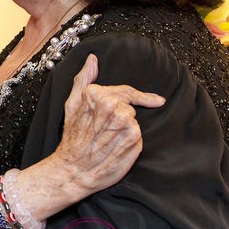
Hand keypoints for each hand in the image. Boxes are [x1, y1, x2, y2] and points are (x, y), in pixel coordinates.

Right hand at [51, 54, 164, 195]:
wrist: (74, 169)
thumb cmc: (73, 138)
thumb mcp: (71, 104)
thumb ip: (83, 79)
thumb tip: (92, 60)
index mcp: (97, 94)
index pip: (127, 91)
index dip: (142, 96)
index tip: (156, 100)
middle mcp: (112, 106)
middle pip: (129, 107)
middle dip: (121, 116)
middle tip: (105, 130)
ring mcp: (125, 122)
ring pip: (133, 121)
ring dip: (125, 129)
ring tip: (107, 139)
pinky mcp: (134, 138)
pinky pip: (137, 135)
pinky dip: (130, 141)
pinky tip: (116, 147)